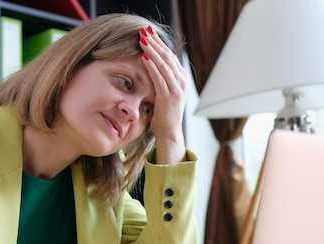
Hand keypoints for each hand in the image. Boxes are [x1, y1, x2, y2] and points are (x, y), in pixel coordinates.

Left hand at [139, 25, 187, 163]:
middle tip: (144, 30)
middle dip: (155, 42)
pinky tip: (144, 57)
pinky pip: (160, 78)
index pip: (169, 55)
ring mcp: (177, 89)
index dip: (158, 43)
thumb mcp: (163, 90)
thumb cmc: (163, 113)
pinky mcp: (170, 97)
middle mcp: (182, 81)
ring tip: (142, 39)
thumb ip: (163, 76)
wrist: (168, 132)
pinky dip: (152, 67)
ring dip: (152, 50)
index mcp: (181, 78)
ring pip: (164, 64)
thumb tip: (163, 58)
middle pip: (167, 56)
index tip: (147, 32)